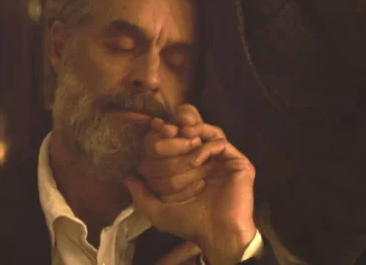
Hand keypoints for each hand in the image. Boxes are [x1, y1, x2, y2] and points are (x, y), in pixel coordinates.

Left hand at [127, 105, 256, 264]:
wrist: (217, 234)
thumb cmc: (190, 223)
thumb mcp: (159, 211)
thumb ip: (142, 195)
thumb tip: (128, 177)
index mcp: (191, 167)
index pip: (177, 141)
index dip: (164, 134)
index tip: (154, 131)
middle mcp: (207, 160)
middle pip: (190, 133)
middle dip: (174, 136)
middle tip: (164, 136)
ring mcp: (223, 160)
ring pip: (206, 133)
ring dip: (190, 136)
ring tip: (181, 140)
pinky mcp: (237, 162)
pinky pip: (219, 143)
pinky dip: (205, 148)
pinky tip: (196, 160)